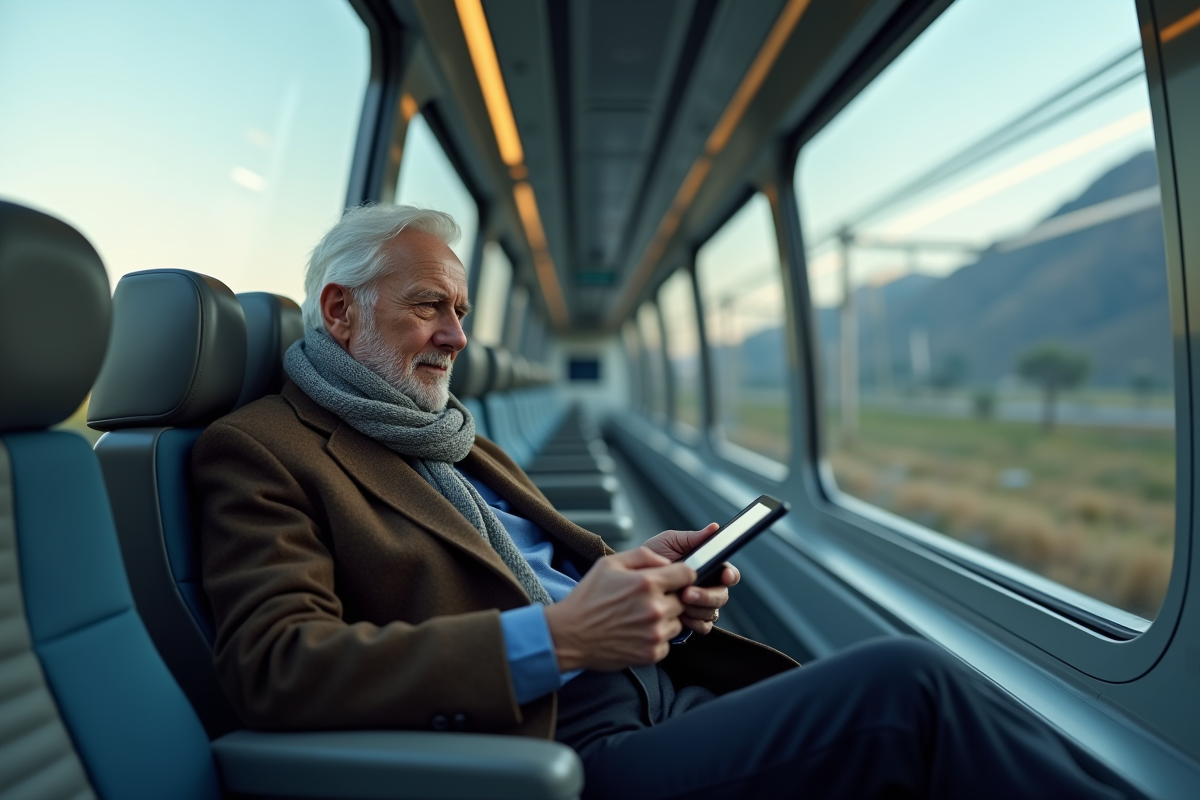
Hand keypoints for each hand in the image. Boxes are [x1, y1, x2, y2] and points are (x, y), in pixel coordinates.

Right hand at [543, 547, 695, 671]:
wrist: (570, 635)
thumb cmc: (587, 598)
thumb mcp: (609, 564)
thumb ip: (643, 556)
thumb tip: (667, 562)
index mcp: (647, 583)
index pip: (688, 575)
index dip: (680, 575)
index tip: (670, 580)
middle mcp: (655, 609)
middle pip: (684, 599)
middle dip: (669, 597)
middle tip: (646, 600)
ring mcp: (655, 634)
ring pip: (678, 622)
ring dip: (665, 619)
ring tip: (639, 617)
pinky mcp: (652, 654)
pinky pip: (668, 642)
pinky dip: (656, 638)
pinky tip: (636, 632)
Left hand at [644, 523, 740, 634]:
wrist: (631, 579)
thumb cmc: (651, 557)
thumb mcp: (669, 542)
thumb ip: (692, 538)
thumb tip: (713, 528)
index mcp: (707, 568)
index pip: (729, 574)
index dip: (729, 576)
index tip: (724, 576)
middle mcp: (707, 587)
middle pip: (722, 596)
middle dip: (707, 595)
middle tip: (687, 593)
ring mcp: (700, 605)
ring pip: (713, 612)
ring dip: (698, 608)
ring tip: (679, 601)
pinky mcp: (691, 620)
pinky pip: (703, 626)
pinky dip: (694, 622)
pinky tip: (681, 615)